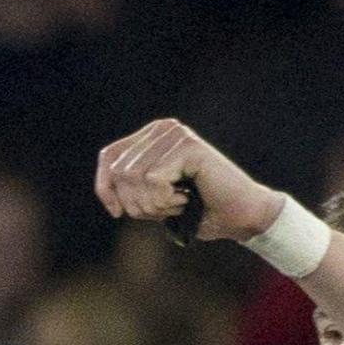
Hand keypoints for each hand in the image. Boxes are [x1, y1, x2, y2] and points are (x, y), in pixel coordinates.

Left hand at [95, 117, 275, 247]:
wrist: (238, 216)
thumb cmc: (196, 209)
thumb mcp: (150, 198)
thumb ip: (128, 185)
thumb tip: (106, 181)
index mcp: (151, 136)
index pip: (108, 157)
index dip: (105, 188)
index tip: (117, 212)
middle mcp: (163, 128)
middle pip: (119, 171)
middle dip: (136, 202)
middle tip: (165, 207)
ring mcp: (177, 134)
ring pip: (134, 177)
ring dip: (153, 203)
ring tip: (178, 202)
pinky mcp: (189, 146)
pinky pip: (154, 180)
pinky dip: (166, 200)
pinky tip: (188, 198)